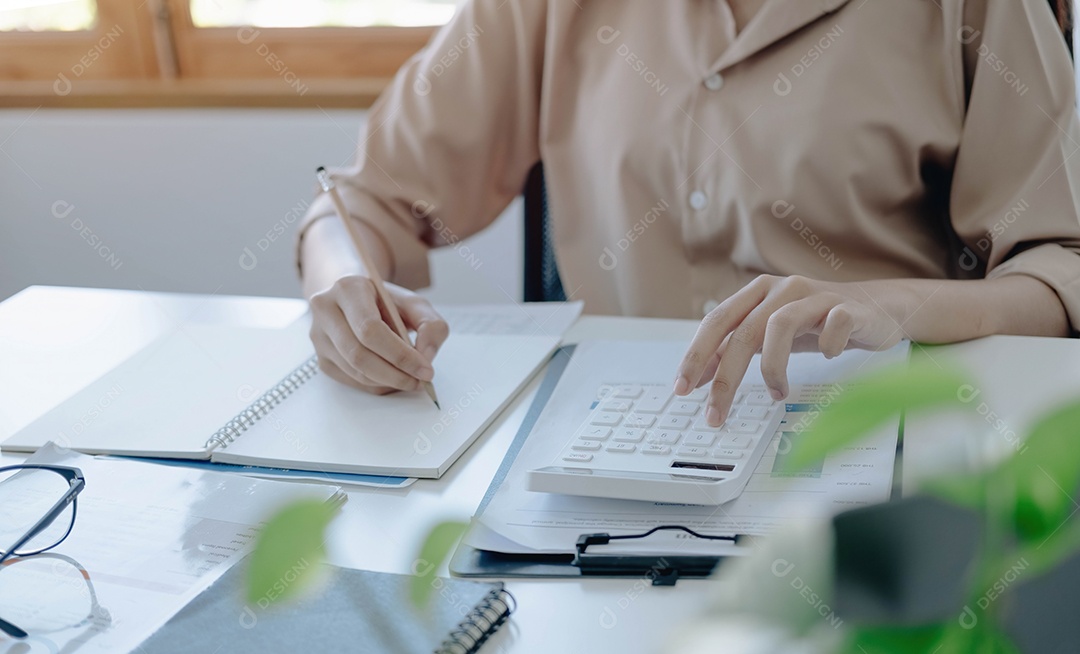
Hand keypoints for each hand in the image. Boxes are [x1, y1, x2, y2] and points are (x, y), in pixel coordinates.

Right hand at [308, 275, 448, 393]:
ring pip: (355, 372)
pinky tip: (392, 377)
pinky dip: (377, 385)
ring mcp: (318, 336)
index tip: (425, 369)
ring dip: (388, 382)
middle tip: (420, 381)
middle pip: (359, 355)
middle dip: (395, 374)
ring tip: (410, 378)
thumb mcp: (414, 304)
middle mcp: (326, 310)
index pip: (370, 329)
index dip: (400, 355)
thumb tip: (426, 357)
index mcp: (348, 288)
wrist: (353, 300)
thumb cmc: (384, 301)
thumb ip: (431, 325)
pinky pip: (351, 381)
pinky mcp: (321, 358)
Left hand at [674, 275, 904, 425]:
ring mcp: (815, 296)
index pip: (716, 322)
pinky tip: (827, 358)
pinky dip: (827, 346)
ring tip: (776, 393)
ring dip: (773, 368)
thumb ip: (734, 350)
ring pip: (780, 325)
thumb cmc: (814, 323)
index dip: (696, 355)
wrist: (876, 307)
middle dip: (725, 378)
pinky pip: (834, 324)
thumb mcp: (768, 336)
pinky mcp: (849, 307)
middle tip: (716, 412)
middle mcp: (781, 289)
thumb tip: (698, 378)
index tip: (682, 389)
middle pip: (743, 332)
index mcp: (757, 293)